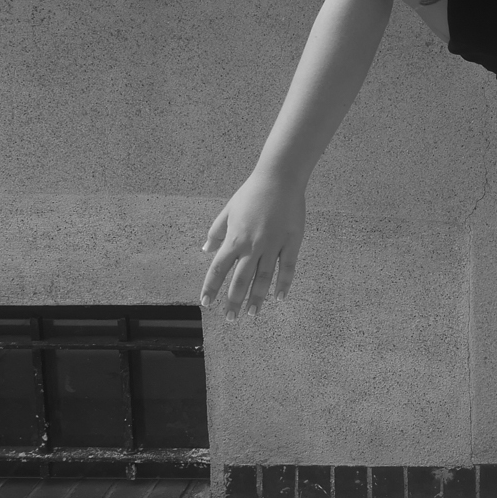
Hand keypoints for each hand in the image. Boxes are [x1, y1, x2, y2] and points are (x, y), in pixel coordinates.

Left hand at [200, 169, 305, 319]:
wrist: (280, 178)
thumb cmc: (252, 193)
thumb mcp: (228, 210)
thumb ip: (216, 231)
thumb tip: (205, 249)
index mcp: (234, 238)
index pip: (218, 269)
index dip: (211, 288)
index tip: (206, 303)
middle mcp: (252, 245)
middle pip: (240, 280)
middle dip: (234, 302)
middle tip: (231, 319)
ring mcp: (273, 245)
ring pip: (263, 278)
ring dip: (257, 298)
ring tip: (253, 314)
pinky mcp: (291, 241)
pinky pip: (287, 267)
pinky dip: (283, 284)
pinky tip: (279, 297)